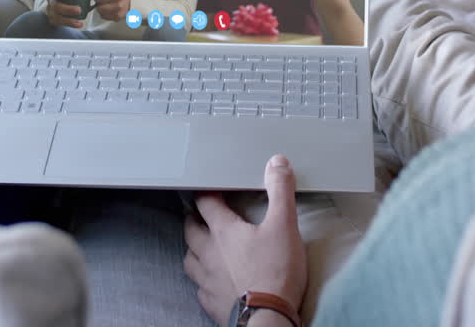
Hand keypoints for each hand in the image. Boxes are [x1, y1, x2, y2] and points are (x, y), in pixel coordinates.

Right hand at [45, 0, 84, 28]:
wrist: (60, 4)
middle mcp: (51, 0)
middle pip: (56, 6)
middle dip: (68, 9)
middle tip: (79, 10)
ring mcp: (51, 11)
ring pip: (57, 16)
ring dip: (69, 19)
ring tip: (78, 21)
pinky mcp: (53, 19)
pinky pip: (60, 23)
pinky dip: (70, 25)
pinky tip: (78, 24)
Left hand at [183, 155, 306, 324]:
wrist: (267, 319)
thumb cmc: (275, 273)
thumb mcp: (285, 226)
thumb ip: (280, 192)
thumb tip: (277, 163)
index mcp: (223, 231)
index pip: (205, 203)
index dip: (205, 193)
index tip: (208, 188)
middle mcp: (208, 253)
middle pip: (191, 230)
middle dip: (194, 220)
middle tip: (202, 215)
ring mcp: (207, 279)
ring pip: (190, 259)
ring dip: (194, 250)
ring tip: (203, 247)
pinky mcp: (211, 302)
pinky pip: (199, 288)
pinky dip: (203, 281)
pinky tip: (212, 281)